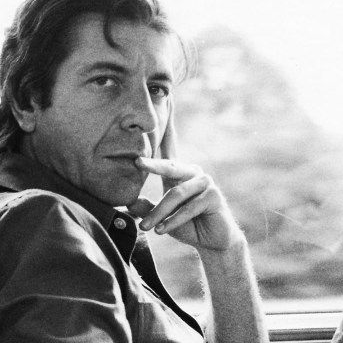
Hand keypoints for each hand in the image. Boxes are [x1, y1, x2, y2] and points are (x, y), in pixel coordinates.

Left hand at [128, 112, 241, 251]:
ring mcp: (205, 182)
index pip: (170, 146)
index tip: (164, 101)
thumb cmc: (186, 226)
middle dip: (153, 163)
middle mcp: (193, 172)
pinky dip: (173, 221)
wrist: (212, 242)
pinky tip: (162, 231)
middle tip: (137, 160)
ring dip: (159, 213)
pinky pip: (188, 208)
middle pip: (170, 166)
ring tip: (146, 227)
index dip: (166, 125)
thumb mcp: (162, 217)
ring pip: (175, 194)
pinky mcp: (213, 196)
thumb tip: (128, 203)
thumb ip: (147, 208)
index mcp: (179, 172)